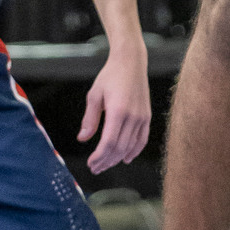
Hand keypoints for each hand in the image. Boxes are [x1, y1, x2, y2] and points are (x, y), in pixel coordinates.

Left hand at [78, 32, 151, 173]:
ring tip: (105, 164)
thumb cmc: (111, 75)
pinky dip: (134, 151)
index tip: (91, 163)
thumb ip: (89, 119)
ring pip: (130, 147)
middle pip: (119, 148)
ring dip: (117, 159)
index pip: (109, 142)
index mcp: (118, 110)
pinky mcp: (147, 116)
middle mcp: (133, 115)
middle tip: (95, 168)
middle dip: (106, 161)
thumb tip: (82, 138)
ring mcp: (142, 117)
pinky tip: (126, 158)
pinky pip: (142, 139)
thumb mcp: (94, 94)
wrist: (131, 61)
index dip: (99, 156)